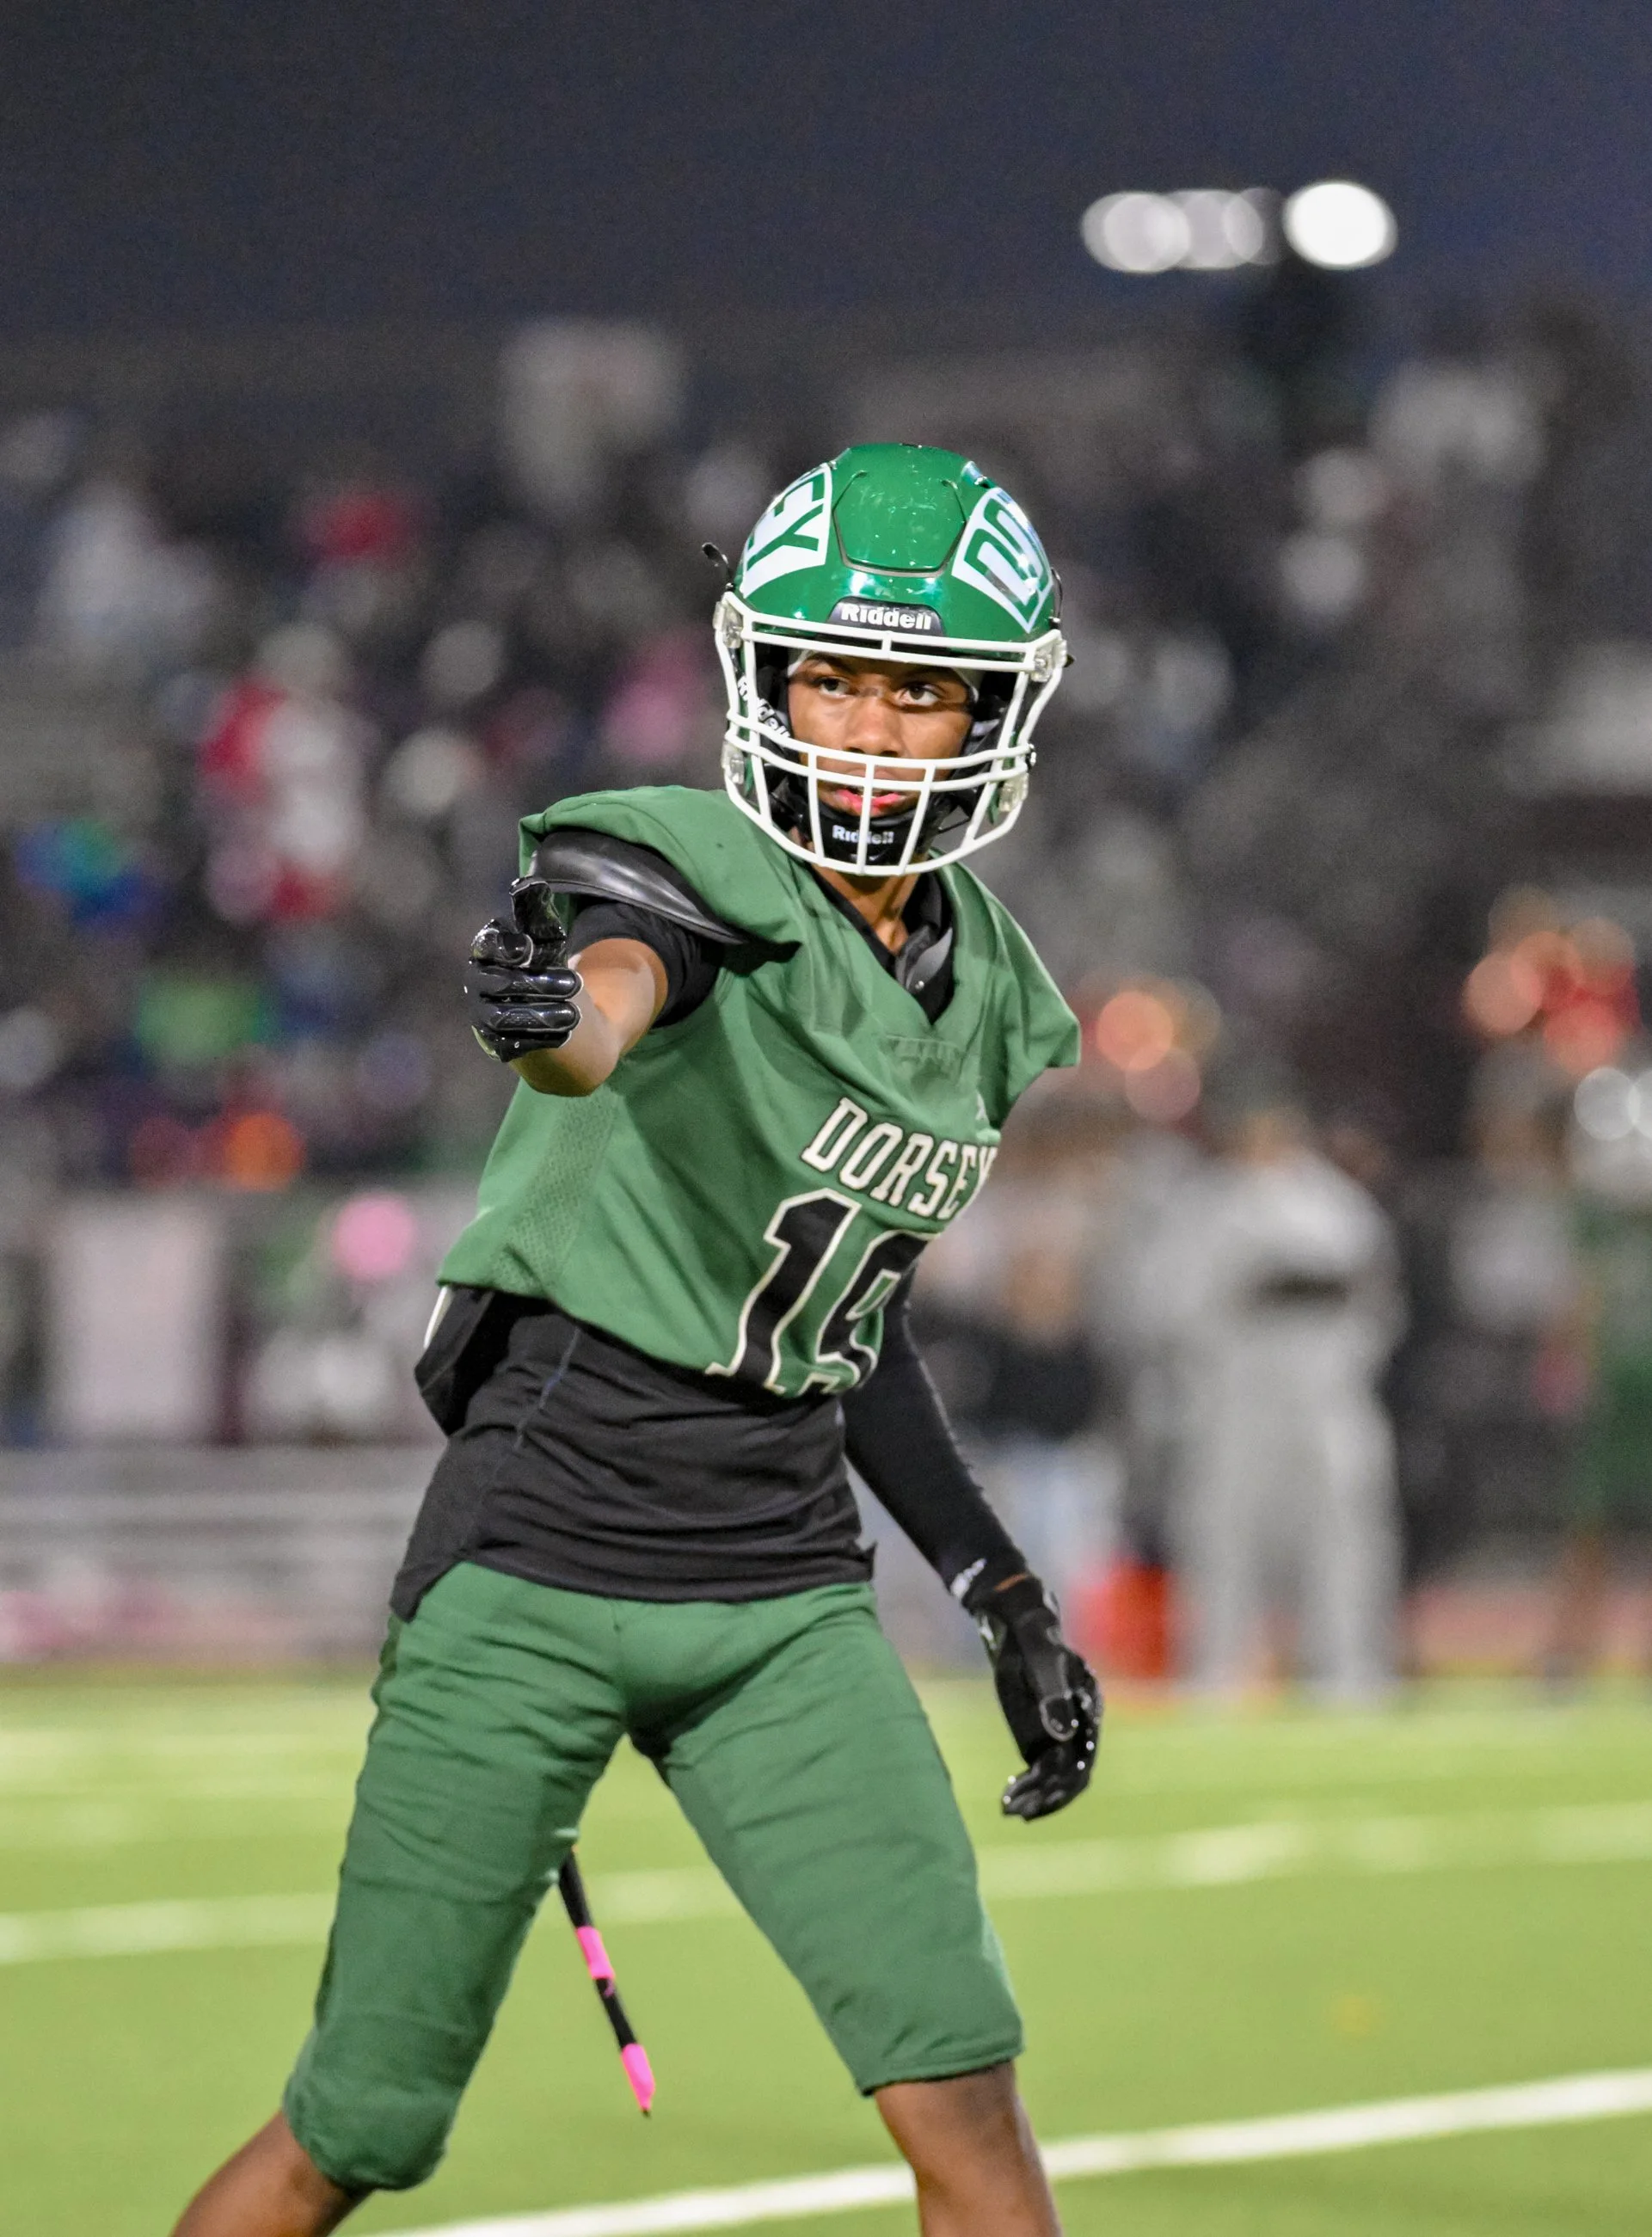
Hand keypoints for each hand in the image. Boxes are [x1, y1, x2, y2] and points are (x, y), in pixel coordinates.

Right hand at [464, 878, 582, 1061]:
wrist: (541, 1009)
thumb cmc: (539, 964)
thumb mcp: (543, 939)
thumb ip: (536, 916)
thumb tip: (530, 884)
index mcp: (485, 953)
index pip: (486, 947)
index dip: (504, 947)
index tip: (529, 948)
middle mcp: (478, 984)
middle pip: (501, 984)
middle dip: (538, 984)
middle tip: (575, 984)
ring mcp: (483, 1015)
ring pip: (504, 1018)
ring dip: (541, 1016)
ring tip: (574, 1015)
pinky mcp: (495, 1042)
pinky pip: (511, 1044)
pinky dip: (538, 1040)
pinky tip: (564, 1036)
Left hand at [968, 1572, 1100, 1820]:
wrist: (1019, 1630)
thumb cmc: (1033, 1638)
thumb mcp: (1041, 1661)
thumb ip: (1052, 1694)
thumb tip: (1063, 1735)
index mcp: (1088, 1707)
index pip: (1083, 1755)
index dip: (1063, 1779)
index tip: (1038, 1792)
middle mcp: (1081, 1725)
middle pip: (1073, 1774)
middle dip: (1049, 1796)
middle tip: (1019, 1811)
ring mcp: (1062, 1734)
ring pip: (1059, 1778)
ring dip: (1039, 1798)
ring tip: (1010, 1810)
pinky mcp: (1043, 1738)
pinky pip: (1043, 1771)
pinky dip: (1030, 1788)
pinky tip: (1009, 1799)